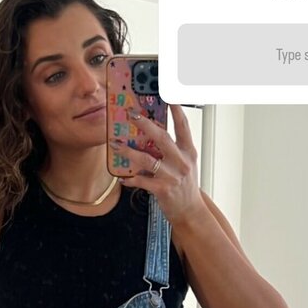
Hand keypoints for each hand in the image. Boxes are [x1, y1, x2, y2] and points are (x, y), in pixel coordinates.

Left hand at [111, 104, 203, 226]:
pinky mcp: (162, 189)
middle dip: (145, 124)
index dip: (176, 110)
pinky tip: (123, 178)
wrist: (190, 211)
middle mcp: (181, 162)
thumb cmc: (185, 187)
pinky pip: (141, 181)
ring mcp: (172, 176)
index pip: (183, 126)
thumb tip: (154, 134)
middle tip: (132, 115)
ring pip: (146, 159)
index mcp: (188, 152)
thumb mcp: (186, 164)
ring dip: (128, 151)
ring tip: (117, 145)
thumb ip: (174, 150)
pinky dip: (130, 179)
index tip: (168, 96)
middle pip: (161, 137)